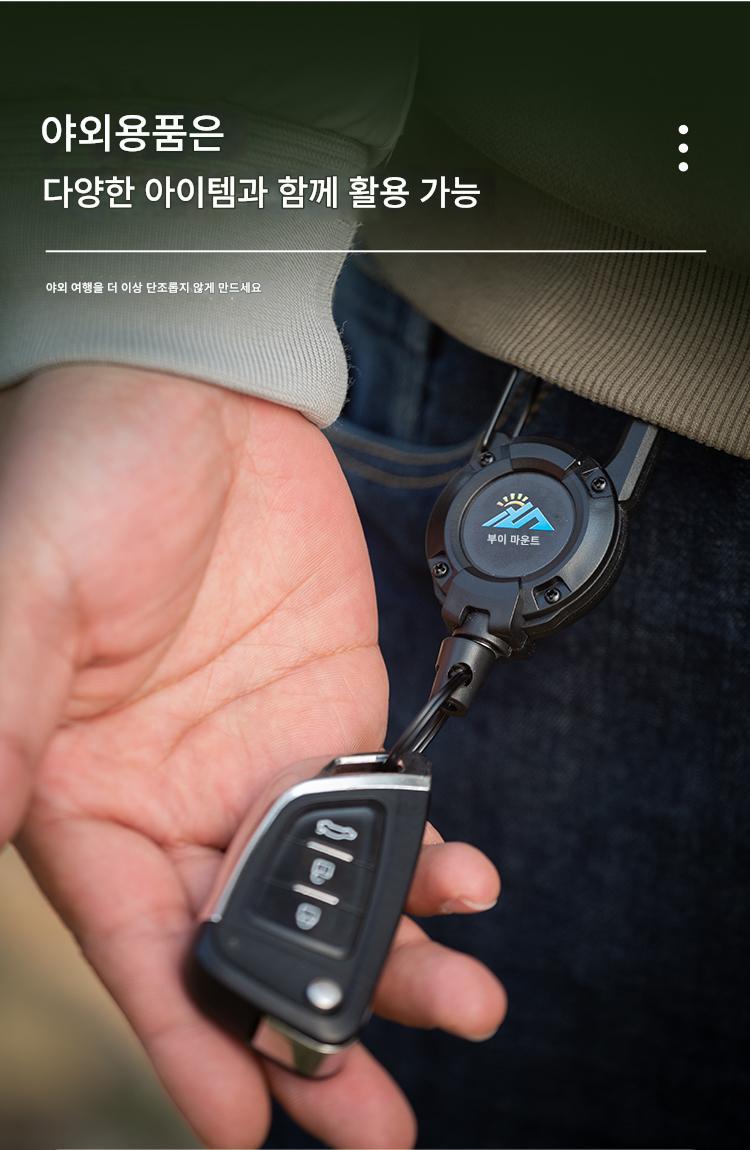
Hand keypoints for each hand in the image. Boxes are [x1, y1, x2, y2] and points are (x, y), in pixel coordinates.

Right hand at [0, 365, 505, 1147]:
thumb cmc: (82, 474)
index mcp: (78, 794)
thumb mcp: (26, 597)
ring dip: (391, 956)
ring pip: (327, 886)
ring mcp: (257, 758)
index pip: (137, 944)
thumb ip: (4, 723)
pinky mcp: (332, 711)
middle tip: (378, 1123)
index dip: (190, 1036)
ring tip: (462, 1005)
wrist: (191, 388)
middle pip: (245, 939)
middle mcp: (171, 796)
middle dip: (313, 1030)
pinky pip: (382, 805)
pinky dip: (424, 853)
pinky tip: (463, 883)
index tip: (246, 1120)